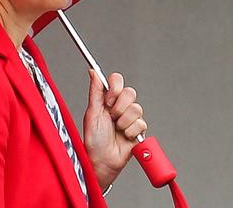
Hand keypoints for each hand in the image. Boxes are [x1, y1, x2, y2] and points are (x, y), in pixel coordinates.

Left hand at [83, 70, 147, 188]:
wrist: (101, 161)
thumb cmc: (93, 140)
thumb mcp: (92, 113)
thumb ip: (95, 91)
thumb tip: (93, 71)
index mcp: (108, 99)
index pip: (117, 80)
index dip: (115, 88)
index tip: (108, 100)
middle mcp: (120, 106)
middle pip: (130, 92)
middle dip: (119, 107)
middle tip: (111, 118)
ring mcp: (130, 117)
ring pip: (136, 108)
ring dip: (124, 122)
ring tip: (117, 130)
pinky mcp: (139, 129)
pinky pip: (141, 123)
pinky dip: (130, 131)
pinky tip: (124, 137)